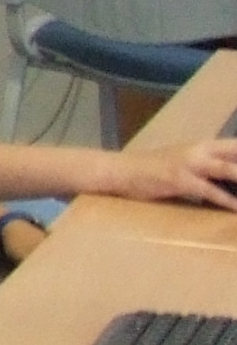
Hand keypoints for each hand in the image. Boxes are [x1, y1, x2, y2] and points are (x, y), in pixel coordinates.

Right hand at [97, 139, 236, 212]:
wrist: (119, 171)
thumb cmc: (151, 169)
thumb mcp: (182, 161)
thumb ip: (207, 166)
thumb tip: (230, 178)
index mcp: (204, 144)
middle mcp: (200, 149)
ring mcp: (190, 164)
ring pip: (230, 169)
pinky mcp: (180, 180)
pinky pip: (210, 191)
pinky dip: (227, 200)